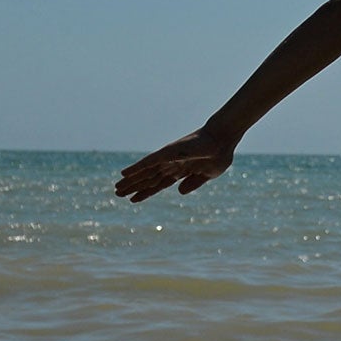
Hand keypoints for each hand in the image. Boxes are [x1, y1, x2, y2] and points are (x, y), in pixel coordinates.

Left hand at [114, 128, 234, 201]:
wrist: (224, 140)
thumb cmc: (220, 154)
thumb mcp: (208, 174)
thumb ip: (193, 183)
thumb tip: (179, 191)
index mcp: (181, 170)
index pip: (159, 184)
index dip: (146, 192)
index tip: (133, 200)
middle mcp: (171, 164)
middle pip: (149, 178)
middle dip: (134, 186)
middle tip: (117, 193)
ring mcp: (169, 158)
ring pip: (145, 171)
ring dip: (130, 179)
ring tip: (116, 188)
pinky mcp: (169, 152)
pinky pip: (149, 161)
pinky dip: (136, 167)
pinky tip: (125, 173)